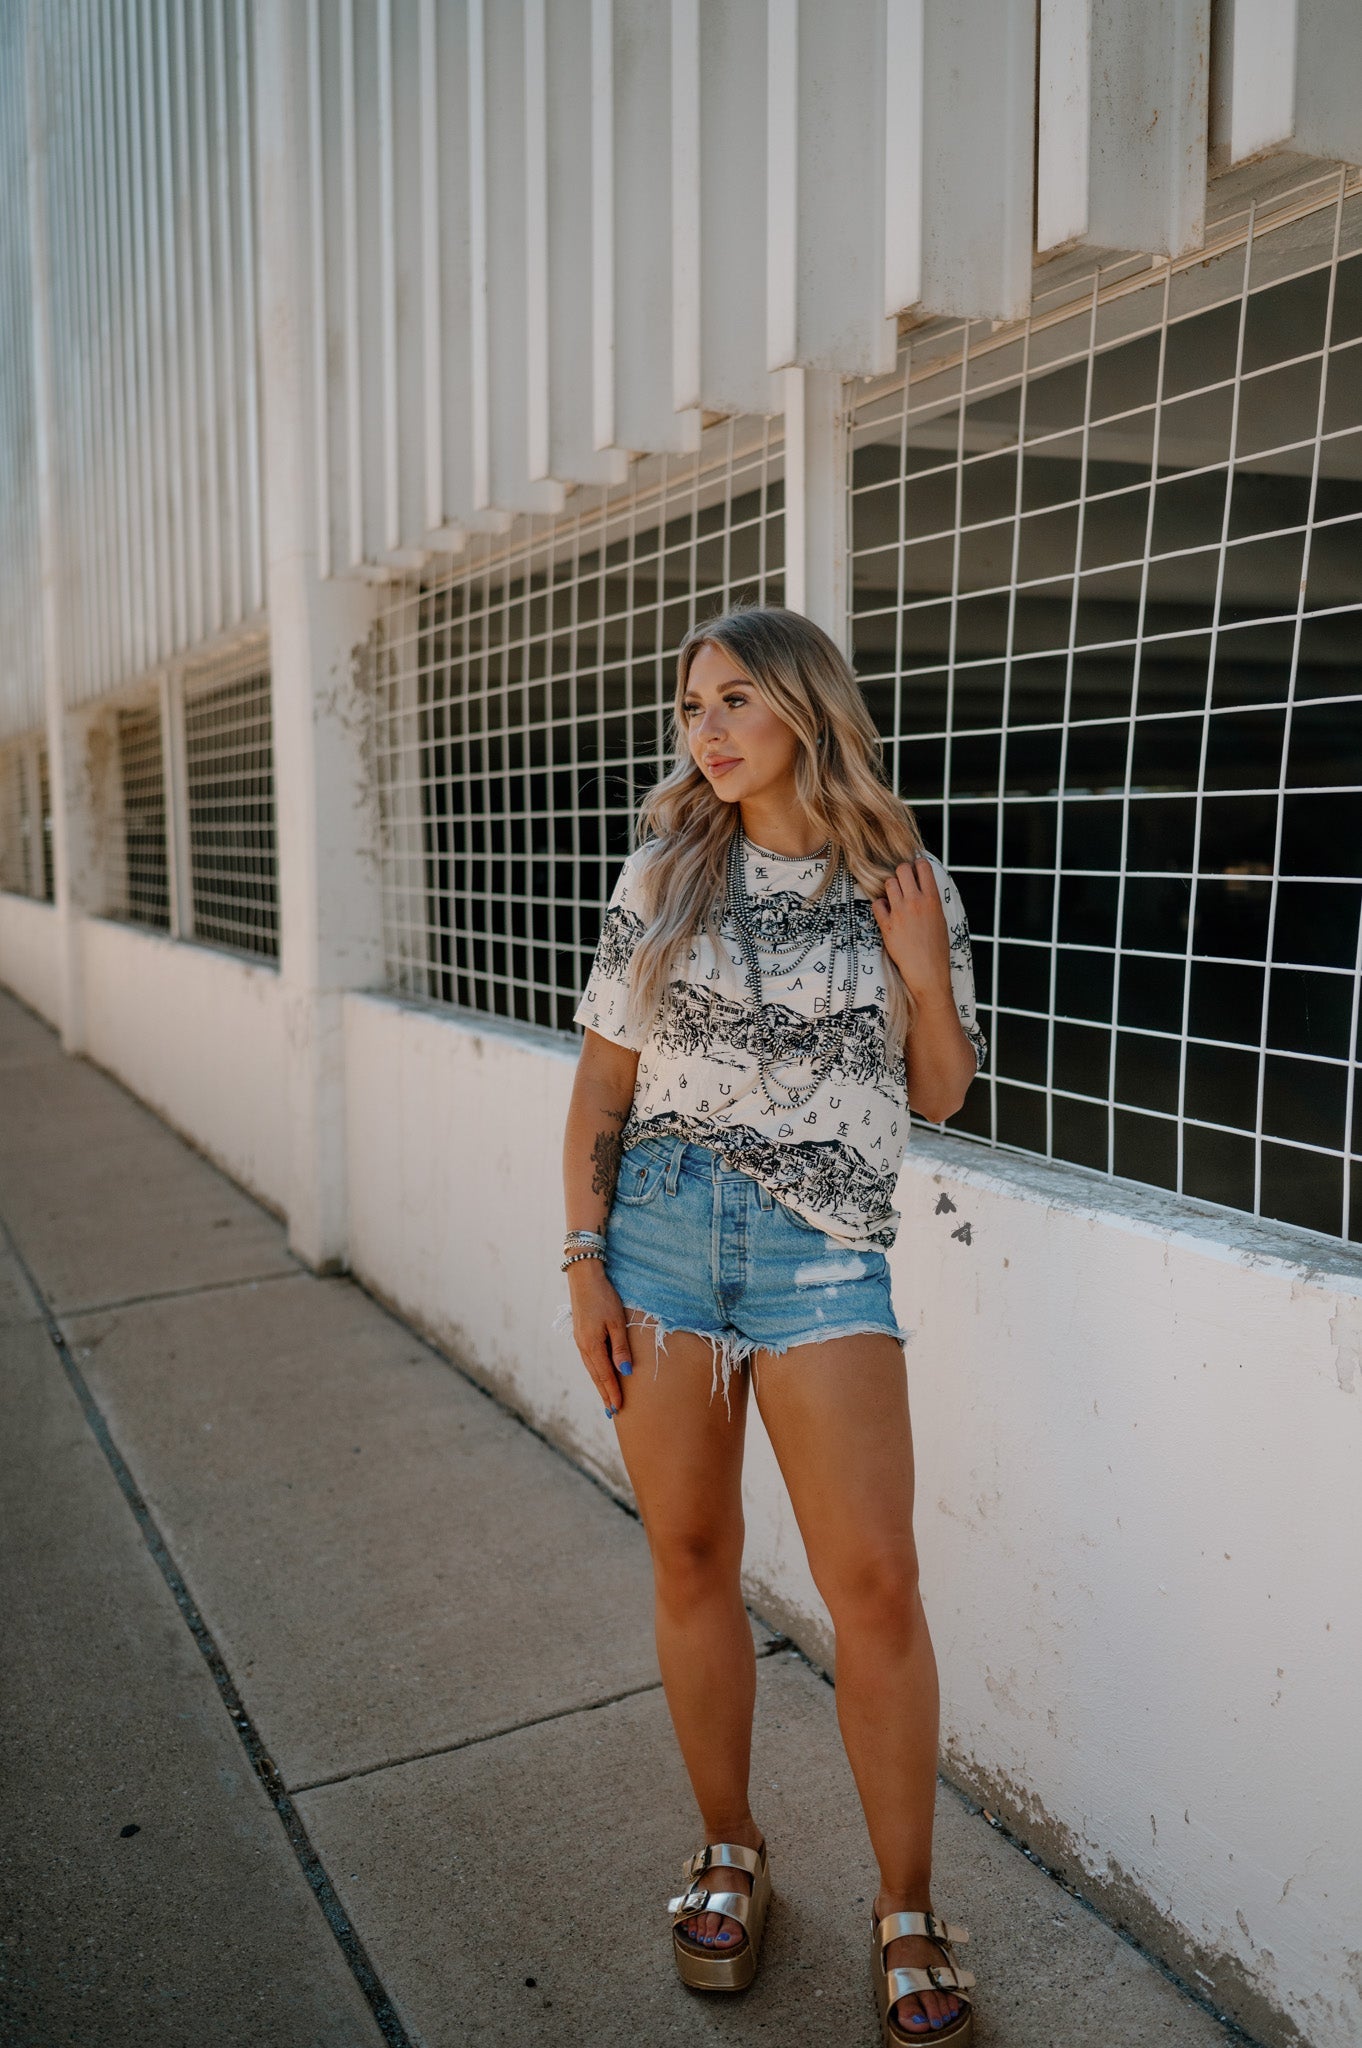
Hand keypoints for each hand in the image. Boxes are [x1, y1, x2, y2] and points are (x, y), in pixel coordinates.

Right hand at [567, 1259, 632, 1417]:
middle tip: (612, 1412)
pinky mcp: (581, 1335)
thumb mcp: (616, 1322)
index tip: (618, 1408)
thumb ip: (620, 1348)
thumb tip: (625, 1371)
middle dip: (605, 1394)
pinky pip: (589, 1360)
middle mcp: (583, 1347)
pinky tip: (600, 1375)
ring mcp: (580, 1341)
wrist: (584, 1278)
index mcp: (592, 1346)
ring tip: (607, 1399)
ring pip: (591, 1369)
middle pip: (596, 1376)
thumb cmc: (604, 1297)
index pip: (605, 1376)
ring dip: (600, 1384)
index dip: (612, 1392)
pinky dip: (596, 1372)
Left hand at [870, 858, 952, 1003]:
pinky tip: (887, 913)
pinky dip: (881, 906)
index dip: (918, 865)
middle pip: (902, 869)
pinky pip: (877, 904)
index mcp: (933, 899)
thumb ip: (930, 900)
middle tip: (903, 882)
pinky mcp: (886, 925)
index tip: (915, 870)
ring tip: (895, 899)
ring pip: (888, 883)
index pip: (923, 866)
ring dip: (890, 888)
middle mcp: (916, 902)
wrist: (927, 971)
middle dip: (902, 872)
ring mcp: (900, 913)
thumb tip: (923, 884)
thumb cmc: (937, 948)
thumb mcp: (941, 919)